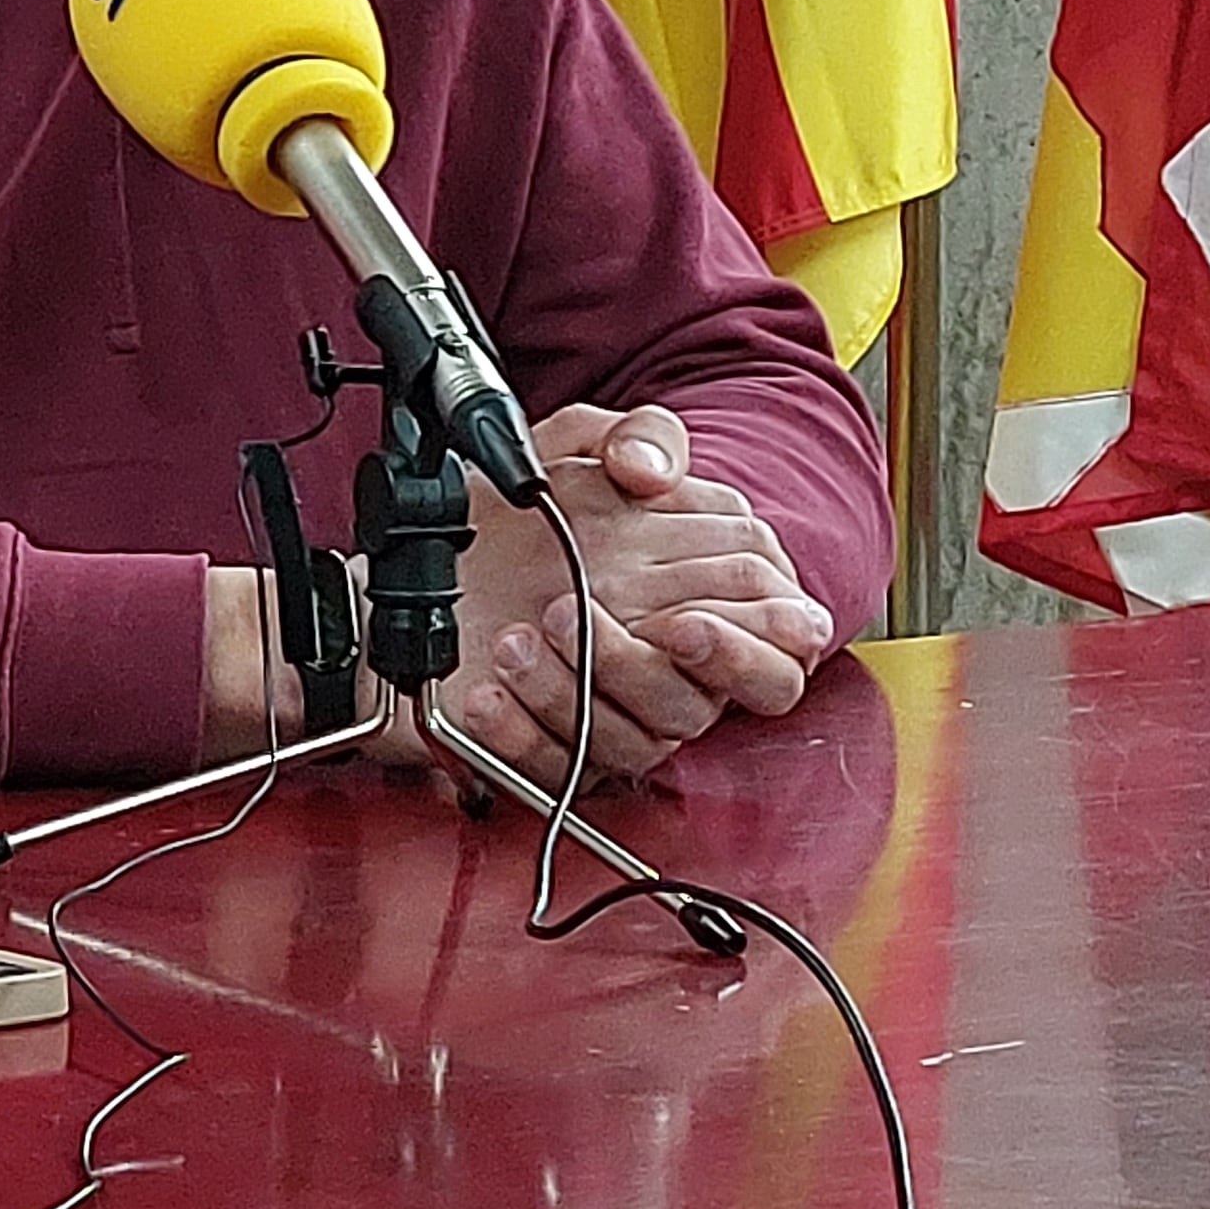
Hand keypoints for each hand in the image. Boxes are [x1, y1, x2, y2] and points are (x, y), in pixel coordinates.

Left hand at [436, 403, 833, 787]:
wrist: (434, 553)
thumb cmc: (531, 510)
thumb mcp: (584, 447)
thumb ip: (641, 438)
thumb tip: (649, 470)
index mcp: (707, 603)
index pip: (775, 654)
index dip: (743, 650)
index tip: (686, 625)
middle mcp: (666, 667)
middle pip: (697, 706)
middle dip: (641, 668)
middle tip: (578, 617)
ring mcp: (611, 711)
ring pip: (628, 741)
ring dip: (567, 692)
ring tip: (512, 640)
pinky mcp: (553, 745)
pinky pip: (554, 770)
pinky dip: (520, 735)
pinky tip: (488, 696)